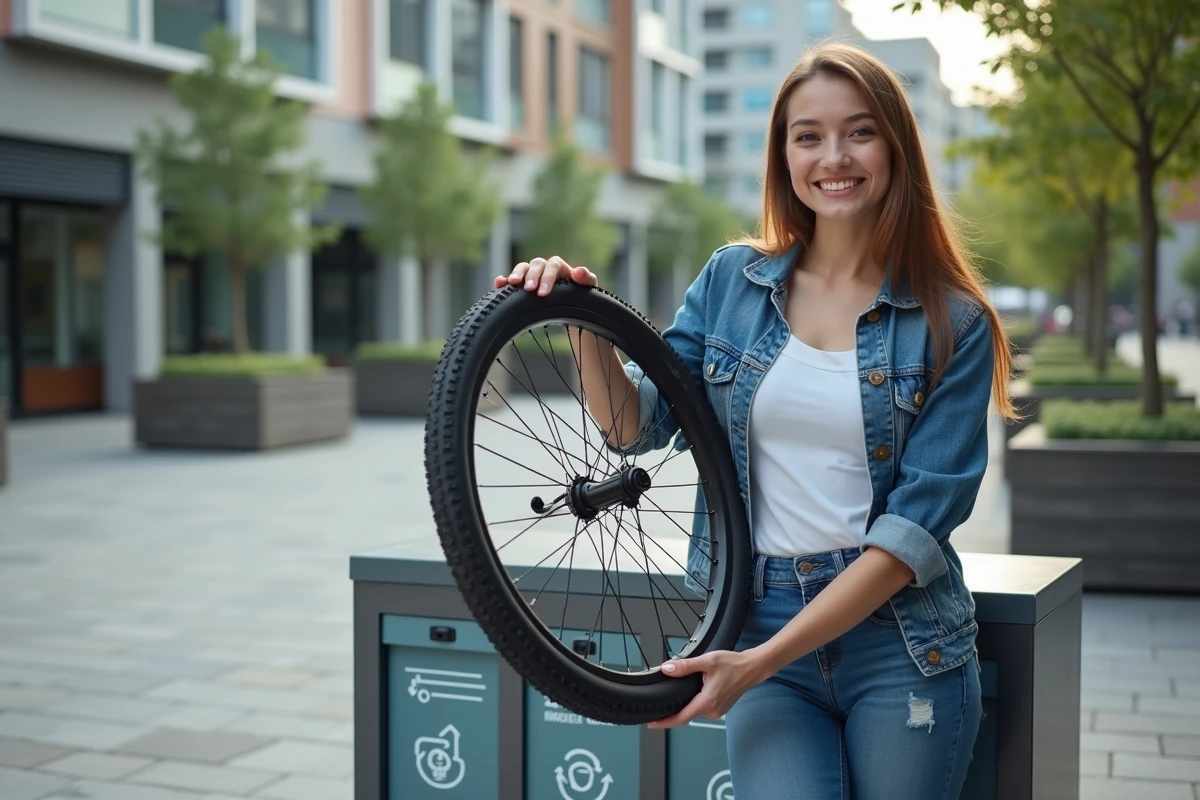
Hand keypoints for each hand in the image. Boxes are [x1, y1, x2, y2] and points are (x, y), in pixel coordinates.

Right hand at [496, 255, 598, 296]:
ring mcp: (532, 274)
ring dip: (516, 274)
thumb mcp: (588, 289)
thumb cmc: (581, 296)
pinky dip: (504, 280)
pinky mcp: (522, 284)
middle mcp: (545, 267)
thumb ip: (586, 279)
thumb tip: (579, 271)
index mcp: (560, 267)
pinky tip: (499, 283)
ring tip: (511, 284)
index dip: (547, 277)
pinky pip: (511, 278)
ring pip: (523, 267)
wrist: (572, 308)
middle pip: (536, 264)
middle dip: (531, 276)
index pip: (553, 266)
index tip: (543, 293)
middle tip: (529, 289)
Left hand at [646, 649, 768, 729]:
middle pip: (686, 715)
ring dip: (686, 704)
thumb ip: (685, 666)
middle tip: (661, 700)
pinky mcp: (720, 709)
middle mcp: (712, 711)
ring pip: (694, 711)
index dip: (664, 722)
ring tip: (679, 691)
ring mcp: (717, 711)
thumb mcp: (707, 661)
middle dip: (673, 710)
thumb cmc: (732, 664)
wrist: (751, 668)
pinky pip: (702, 708)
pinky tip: (693, 692)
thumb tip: (667, 669)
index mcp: (707, 702)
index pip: (681, 718)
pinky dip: (694, 703)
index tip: (651, 724)